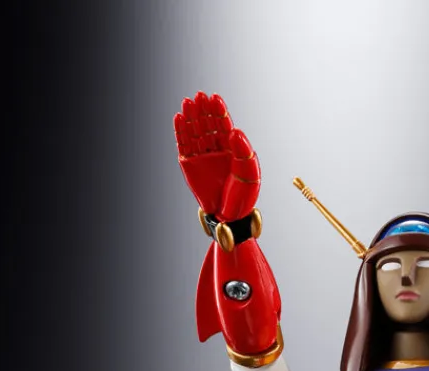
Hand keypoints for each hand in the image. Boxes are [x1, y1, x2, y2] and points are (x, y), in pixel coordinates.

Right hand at [174, 92, 260, 221]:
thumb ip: (244, 151)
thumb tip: (235, 131)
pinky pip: (184, 145)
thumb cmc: (243, 196)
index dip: (219, 111)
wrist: (229, 216)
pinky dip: (180, 132)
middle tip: (199, 96)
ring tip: (187, 103)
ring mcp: (202, 157)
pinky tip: (178, 118)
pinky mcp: (190, 165)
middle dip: (203, 110)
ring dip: (190, 117)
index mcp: (232, 149)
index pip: (223, 125)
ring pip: (194, 132)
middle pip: (207, 125)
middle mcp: (216, 150)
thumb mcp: (250, 173)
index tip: (215, 98)